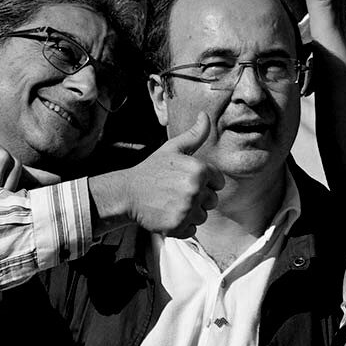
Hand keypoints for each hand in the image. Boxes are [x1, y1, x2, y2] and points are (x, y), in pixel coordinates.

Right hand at [100, 112, 223, 237]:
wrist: (127, 193)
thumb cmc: (152, 169)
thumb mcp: (173, 149)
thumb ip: (194, 134)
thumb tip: (205, 115)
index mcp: (199, 169)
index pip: (219, 182)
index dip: (205, 182)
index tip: (187, 180)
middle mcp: (195, 189)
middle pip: (212, 200)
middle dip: (199, 198)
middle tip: (177, 192)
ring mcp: (186, 209)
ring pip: (203, 216)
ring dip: (190, 212)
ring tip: (172, 203)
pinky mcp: (178, 225)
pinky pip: (192, 229)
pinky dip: (182, 225)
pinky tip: (168, 214)